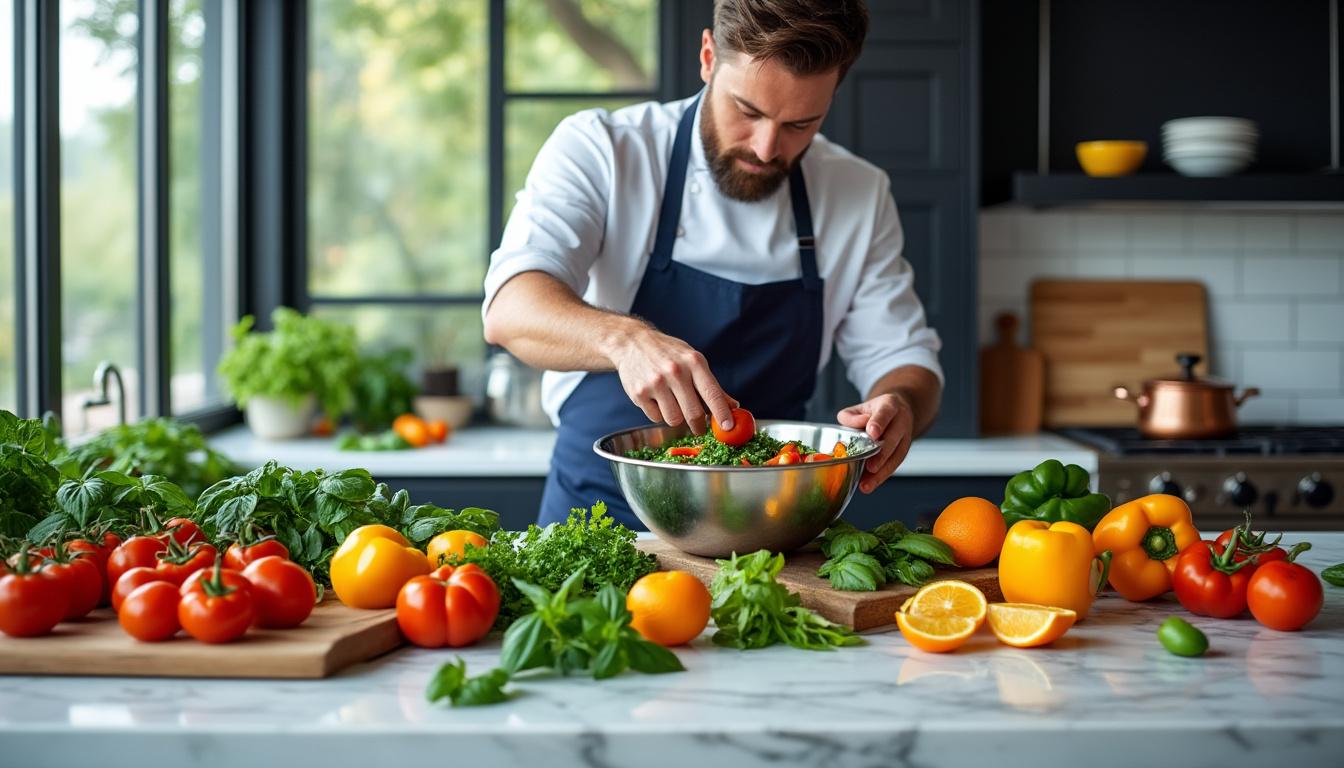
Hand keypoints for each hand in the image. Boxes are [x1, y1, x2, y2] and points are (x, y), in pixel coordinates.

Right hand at [610, 327, 736, 432]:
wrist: (633, 343)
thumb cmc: (669, 353)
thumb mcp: (693, 360)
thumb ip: (712, 385)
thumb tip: (733, 406)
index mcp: (693, 362)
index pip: (712, 393)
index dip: (722, 413)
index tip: (728, 428)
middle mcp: (675, 372)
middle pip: (694, 413)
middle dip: (699, 425)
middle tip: (699, 427)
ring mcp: (656, 383)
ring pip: (674, 419)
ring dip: (676, 417)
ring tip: (672, 403)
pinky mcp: (639, 393)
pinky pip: (656, 417)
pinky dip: (659, 413)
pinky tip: (656, 398)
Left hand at [836, 393, 914, 493]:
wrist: (897, 411)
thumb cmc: (875, 411)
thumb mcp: (860, 407)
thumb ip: (851, 416)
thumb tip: (855, 427)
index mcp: (890, 405)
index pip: (885, 412)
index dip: (879, 423)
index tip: (872, 433)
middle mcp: (901, 420)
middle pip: (894, 437)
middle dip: (882, 454)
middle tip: (871, 467)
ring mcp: (906, 436)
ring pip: (897, 455)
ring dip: (882, 471)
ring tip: (867, 484)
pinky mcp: (904, 451)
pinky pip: (895, 464)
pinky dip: (882, 475)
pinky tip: (870, 484)